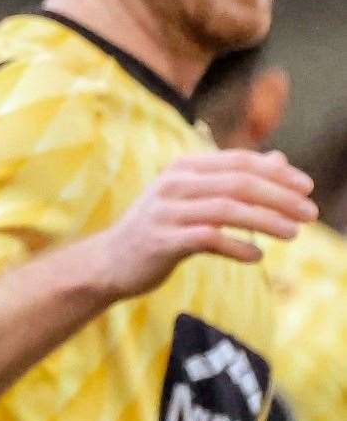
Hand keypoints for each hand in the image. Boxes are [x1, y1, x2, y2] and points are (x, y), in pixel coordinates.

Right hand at [87, 149, 315, 299]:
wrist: (110, 261)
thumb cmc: (160, 227)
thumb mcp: (195, 197)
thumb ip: (234, 178)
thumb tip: (280, 159)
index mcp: (182, 169)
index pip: (238, 161)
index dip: (277, 173)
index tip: (307, 188)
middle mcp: (173, 184)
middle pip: (237, 183)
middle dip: (279, 197)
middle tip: (310, 213)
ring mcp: (165, 212)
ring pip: (227, 210)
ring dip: (266, 222)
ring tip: (293, 233)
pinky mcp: (162, 241)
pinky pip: (208, 240)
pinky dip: (238, 248)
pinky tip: (256, 257)